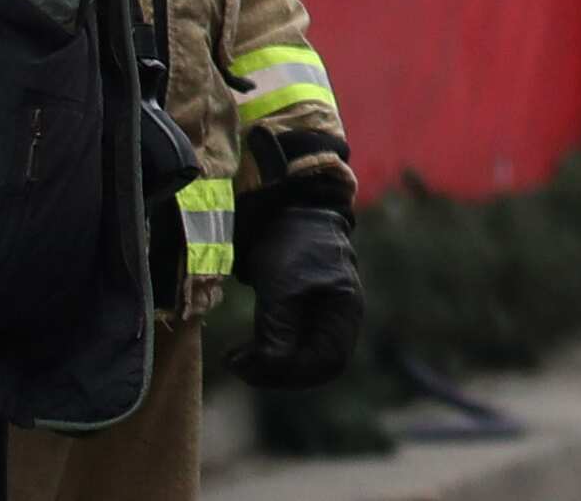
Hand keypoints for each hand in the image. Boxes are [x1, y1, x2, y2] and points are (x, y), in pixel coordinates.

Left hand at [226, 192, 363, 389]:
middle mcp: (339, 319)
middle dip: (276, 373)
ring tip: (235, 356)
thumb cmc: (291, 243)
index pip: (327, 363)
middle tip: (238, 363)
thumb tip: (271, 368)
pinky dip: (268, 353)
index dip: (289, 373)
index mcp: (345, 311)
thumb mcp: (282, 287)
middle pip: (315, 367)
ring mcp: (323, 316)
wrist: (286, 208)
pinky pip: (291, 347)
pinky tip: (244, 348)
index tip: (250, 364)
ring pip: (301, 360)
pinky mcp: (303, 313)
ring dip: (269, 366)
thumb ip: (279, 330)